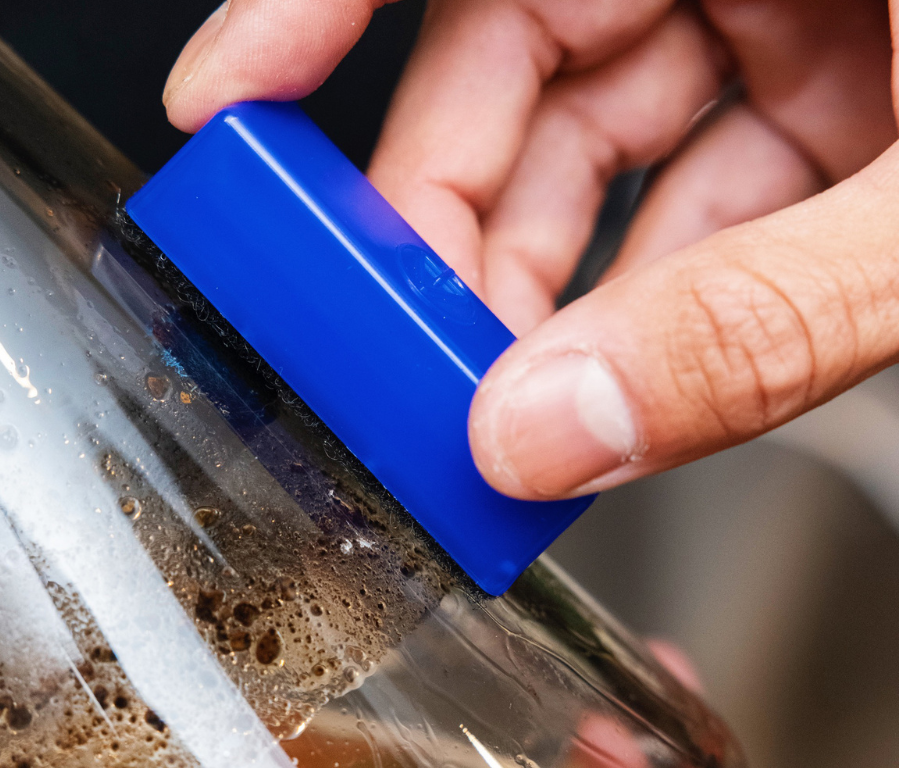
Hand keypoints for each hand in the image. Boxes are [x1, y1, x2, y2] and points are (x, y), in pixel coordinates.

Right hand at [164, 0, 897, 500]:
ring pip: (596, 135)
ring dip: (539, 281)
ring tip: (499, 398)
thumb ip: (752, 321)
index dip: (307, 12)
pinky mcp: (840, 63)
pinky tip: (618, 370)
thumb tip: (556, 431)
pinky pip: (696, 174)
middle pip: (513, 59)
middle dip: (444, 224)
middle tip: (398, 359)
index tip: (223, 121)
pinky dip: (647, 281)